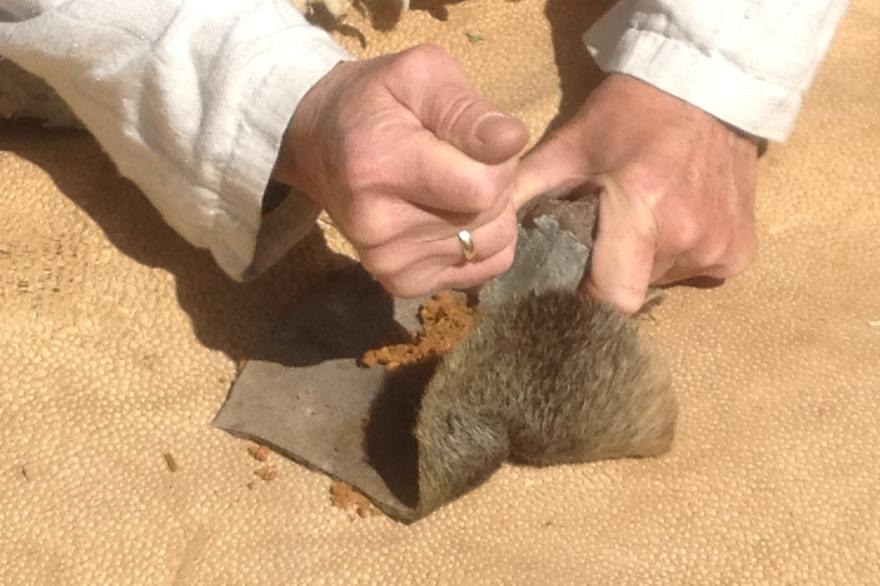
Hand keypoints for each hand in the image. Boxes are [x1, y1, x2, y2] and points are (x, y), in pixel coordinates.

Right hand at [274, 44, 528, 296]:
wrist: (318, 144)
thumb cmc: (375, 101)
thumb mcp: (420, 75)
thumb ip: (466, 108)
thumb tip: (513, 141)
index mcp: (382, 166)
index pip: (483, 186)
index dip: (497, 158)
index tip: (469, 138)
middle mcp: (379, 225)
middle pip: (490, 215)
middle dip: (493, 182)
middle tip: (457, 158)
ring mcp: (388, 262)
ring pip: (494, 244)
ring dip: (491, 213)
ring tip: (453, 186)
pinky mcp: (401, 284)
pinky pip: (485, 267)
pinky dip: (483, 240)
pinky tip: (452, 215)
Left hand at [514, 73, 759, 312]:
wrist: (708, 86)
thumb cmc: (629, 115)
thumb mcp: (568, 145)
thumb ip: (526, 189)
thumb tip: (484, 232)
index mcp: (642, 209)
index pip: (612, 298)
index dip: (585, 304)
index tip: (569, 291)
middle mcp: (687, 237)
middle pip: (632, 291)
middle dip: (611, 272)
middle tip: (605, 238)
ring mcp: (719, 247)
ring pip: (662, 282)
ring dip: (645, 263)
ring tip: (641, 222)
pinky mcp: (740, 252)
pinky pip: (697, 274)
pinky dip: (679, 257)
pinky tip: (676, 221)